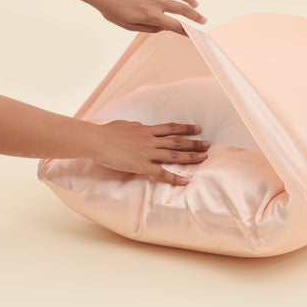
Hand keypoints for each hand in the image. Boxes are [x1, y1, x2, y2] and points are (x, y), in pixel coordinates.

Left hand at [84, 0, 206, 35]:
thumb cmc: (113, 10)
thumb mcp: (130, 27)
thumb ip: (150, 29)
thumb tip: (165, 27)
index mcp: (152, 16)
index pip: (176, 26)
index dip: (188, 31)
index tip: (196, 35)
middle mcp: (157, 2)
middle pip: (183, 9)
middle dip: (196, 16)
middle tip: (203, 20)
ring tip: (195, 4)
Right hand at [90, 119, 210, 184]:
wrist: (97, 140)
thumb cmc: (107, 132)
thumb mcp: (126, 124)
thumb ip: (137, 127)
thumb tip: (142, 127)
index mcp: (147, 130)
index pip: (171, 128)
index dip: (186, 128)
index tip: (198, 128)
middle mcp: (151, 140)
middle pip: (177, 142)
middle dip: (194, 143)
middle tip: (208, 144)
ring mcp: (148, 153)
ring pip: (174, 155)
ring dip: (190, 157)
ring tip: (204, 158)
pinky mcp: (142, 166)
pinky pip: (161, 173)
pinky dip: (174, 178)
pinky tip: (185, 181)